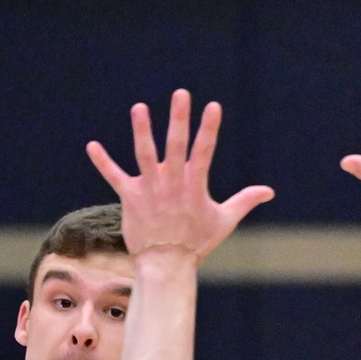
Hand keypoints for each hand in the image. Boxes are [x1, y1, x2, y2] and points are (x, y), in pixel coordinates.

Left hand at [85, 89, 274, 262]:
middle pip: (176, 146)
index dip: (209, 128)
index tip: (213, 106)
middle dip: (179, 119)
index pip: (205, 151)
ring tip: (139, 108)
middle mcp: (172, 183)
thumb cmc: (197, 242)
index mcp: (194, 185)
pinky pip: (114, 177)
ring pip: (145, 155)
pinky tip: (92, 146)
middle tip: (181, 94)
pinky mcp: (131, 199)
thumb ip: (245, 201)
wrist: (167, 265)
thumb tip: (269, 191)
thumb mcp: (224, 221)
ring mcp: (150, 190)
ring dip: (142, 131)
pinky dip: (103, 162)